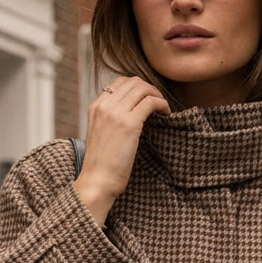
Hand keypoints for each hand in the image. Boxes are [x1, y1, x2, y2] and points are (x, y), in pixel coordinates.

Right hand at [75, 77, 169, 226]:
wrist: (98, 180)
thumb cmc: (102, 164)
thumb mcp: (101, 133)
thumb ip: (111, 119)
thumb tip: (131, 112)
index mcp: (95, 106)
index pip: (119, 82)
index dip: (138, 87)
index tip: (147, 98)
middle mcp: (104, 105)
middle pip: (133, 82)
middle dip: (150, 89)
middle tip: (159, 102)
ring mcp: (116, 113)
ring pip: (142, 89)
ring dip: (157, 95)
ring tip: (163, 108)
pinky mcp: (129, 124)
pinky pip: (150, 102)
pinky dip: (162, 104)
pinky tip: (166, 113)